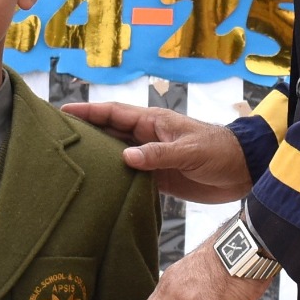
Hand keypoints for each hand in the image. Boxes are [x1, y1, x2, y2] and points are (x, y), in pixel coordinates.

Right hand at [57, 103, 252, 203]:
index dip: (88, 112)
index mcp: (153, 122)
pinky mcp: (157, 178)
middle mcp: (147, 138)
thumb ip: (158, 154)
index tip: (63, 112)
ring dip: (97, 158)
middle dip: (85, 132)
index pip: (114, 113)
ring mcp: (151, 158)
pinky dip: (113, 180)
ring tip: (69, 164)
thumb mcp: (190, 150)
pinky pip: (129, 177)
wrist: (242, 171)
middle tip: (57, 138)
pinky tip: (97, 187)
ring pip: (116, 155)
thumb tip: (125, 157)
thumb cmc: (219, 151)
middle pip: (109, 133)